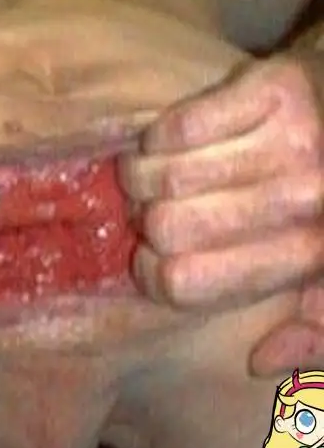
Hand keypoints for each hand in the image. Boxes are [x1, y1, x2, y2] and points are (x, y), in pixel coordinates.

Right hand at [120, 56, 323, 372]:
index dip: (152, 275)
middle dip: (146, 223)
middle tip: (157, 215)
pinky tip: (173, 144)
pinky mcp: (274, 88)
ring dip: (142, 178)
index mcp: (312, 255)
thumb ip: (310, 331)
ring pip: (161, 175)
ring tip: (157, 179)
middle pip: (165, 227)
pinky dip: (158, 138)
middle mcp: (306, 199)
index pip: (185, 282)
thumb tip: (261, 359)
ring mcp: (293, 139)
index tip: (157, 263)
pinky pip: (173, 128)